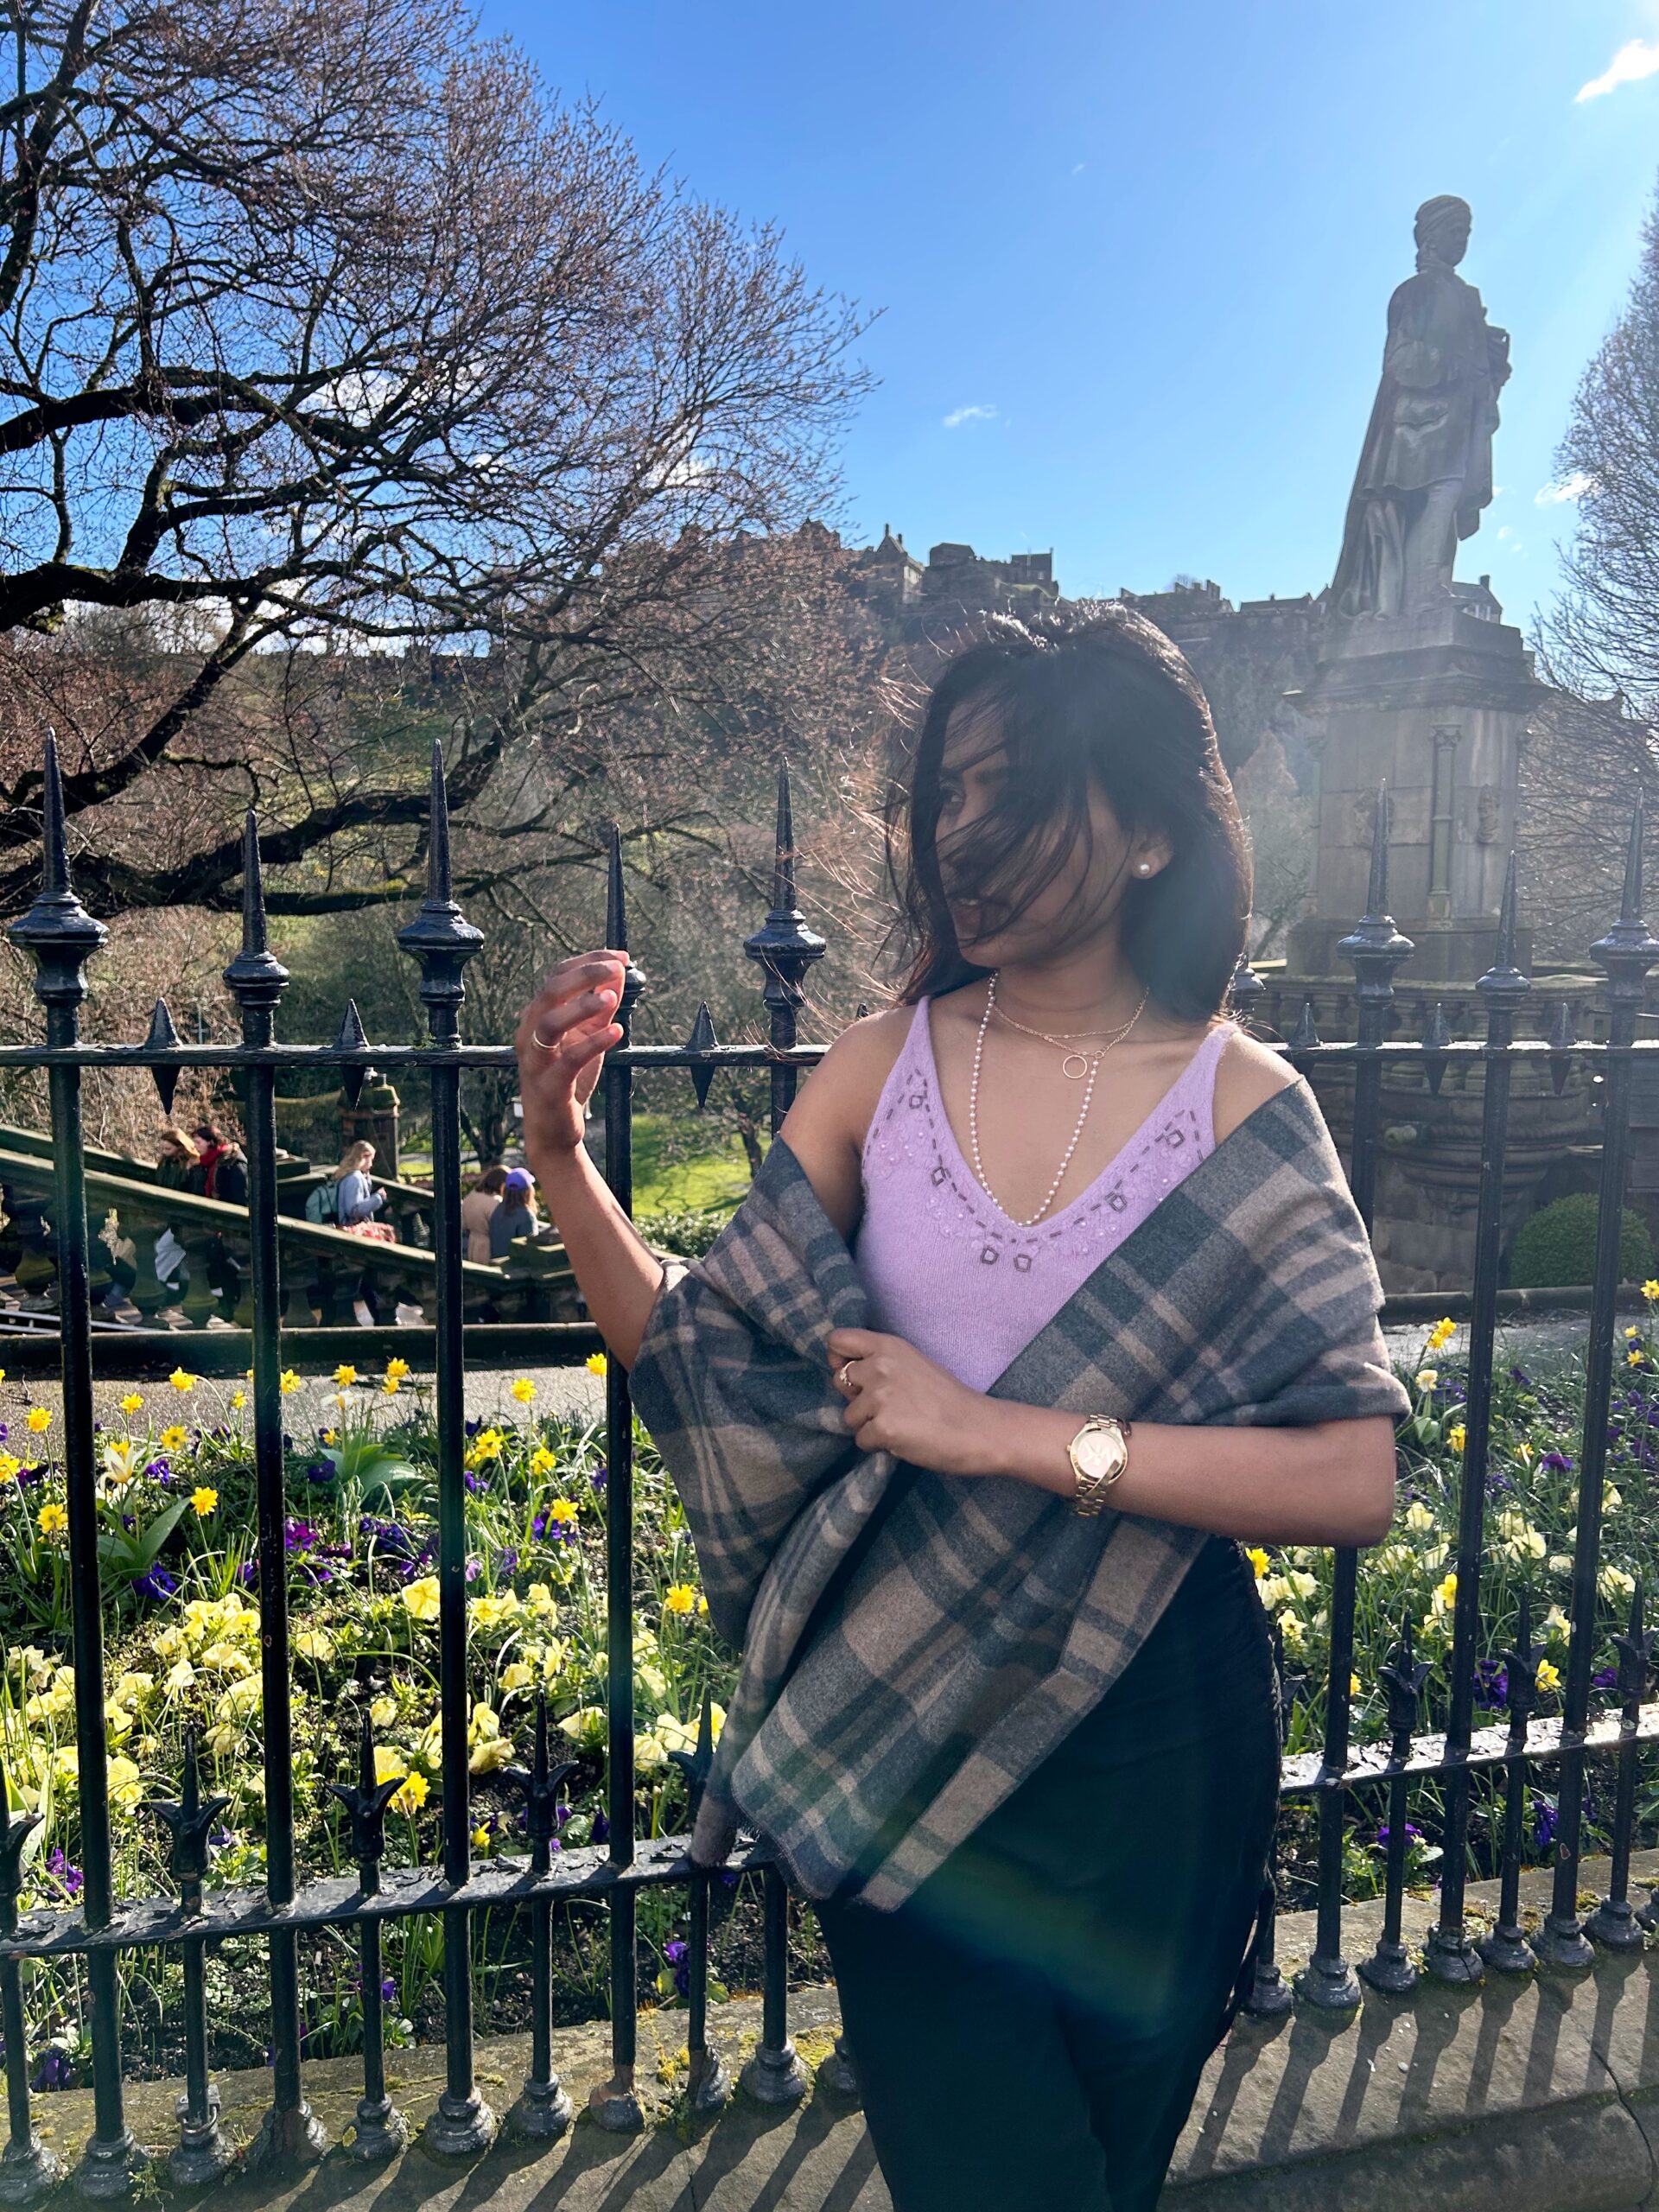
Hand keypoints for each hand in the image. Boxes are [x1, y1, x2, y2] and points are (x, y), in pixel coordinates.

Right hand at [514, 950, 628, 1159]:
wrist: (554, 1129)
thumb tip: (618, 972)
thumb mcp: (587, 1035)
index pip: (559, 975)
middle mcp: (530, 1033)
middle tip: (615, 968)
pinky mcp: (548, 1086)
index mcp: (538, 1016)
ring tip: (611, 998)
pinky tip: (616, 1032)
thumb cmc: (567, 1079)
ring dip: (581, 1006)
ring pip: (549, 1022)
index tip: (621, 957)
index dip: (590, 961)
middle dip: (584, 974)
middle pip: (550, 991)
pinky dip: (593, 1043)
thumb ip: (600, 1005)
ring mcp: (536, 1059)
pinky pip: (568, 1060)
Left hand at [826, 1327, 1006, 1477]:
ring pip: (849, 1416)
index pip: (837, 1340)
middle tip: (887, 1407)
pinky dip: (879, 1445)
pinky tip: (905, 1439)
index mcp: (889, 1346)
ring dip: (869, 1425)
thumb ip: (882, 1364)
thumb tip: (851, 1378)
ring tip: (902, 1424)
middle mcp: (880, 1366)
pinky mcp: (883, 1428)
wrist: (980, 1429)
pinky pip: (862, 1440)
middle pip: (839, 1380)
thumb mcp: (914, 1365)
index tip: (853, 1375)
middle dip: (856, 1398)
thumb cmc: (950, 1399)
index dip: (839, 1359)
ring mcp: (880, 1397)